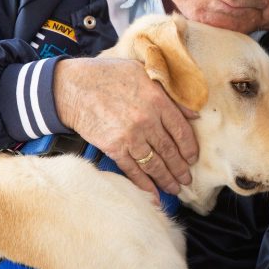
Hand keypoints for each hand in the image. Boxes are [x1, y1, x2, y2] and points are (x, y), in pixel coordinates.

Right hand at [53, 57, 198, 198]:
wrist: (74, 87)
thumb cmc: (109, 76)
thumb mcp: (144, 74)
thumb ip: (171, 95)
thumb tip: (194, 114)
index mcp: (158, 101)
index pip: (182, 131)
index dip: (190, 148)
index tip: (193, 158)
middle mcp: (147, 121)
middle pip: (170, 151)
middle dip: (180, 169)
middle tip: (187, 179)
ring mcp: (130, 136)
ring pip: (154, 164)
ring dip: (166, 180)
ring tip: (174, 188)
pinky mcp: (114, 148)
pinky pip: (133, 170)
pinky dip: (144, 184)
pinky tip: (153, 194)